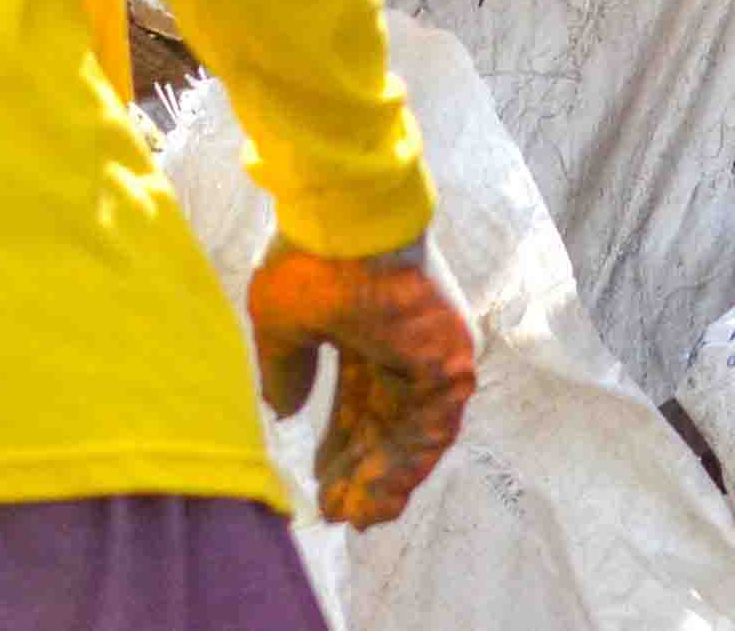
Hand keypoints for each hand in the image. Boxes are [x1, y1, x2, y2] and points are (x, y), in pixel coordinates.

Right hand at [248, 237, 476, 528]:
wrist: (345, 217)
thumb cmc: (311, 255)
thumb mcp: (284, 322)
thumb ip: (287, 369)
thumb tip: (284, 412)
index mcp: (365, 332)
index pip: (359, 404)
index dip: (341, 447)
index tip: (322, 486)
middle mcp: (402, 346)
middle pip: (385, 424)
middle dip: (361, 470)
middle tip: (336, 510)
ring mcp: (430, 352)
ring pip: (411, 433)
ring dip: (384, 479)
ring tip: (354, 516)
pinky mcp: (450, 359)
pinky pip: (433, 428)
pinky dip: (406, 467)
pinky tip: (377, 499)